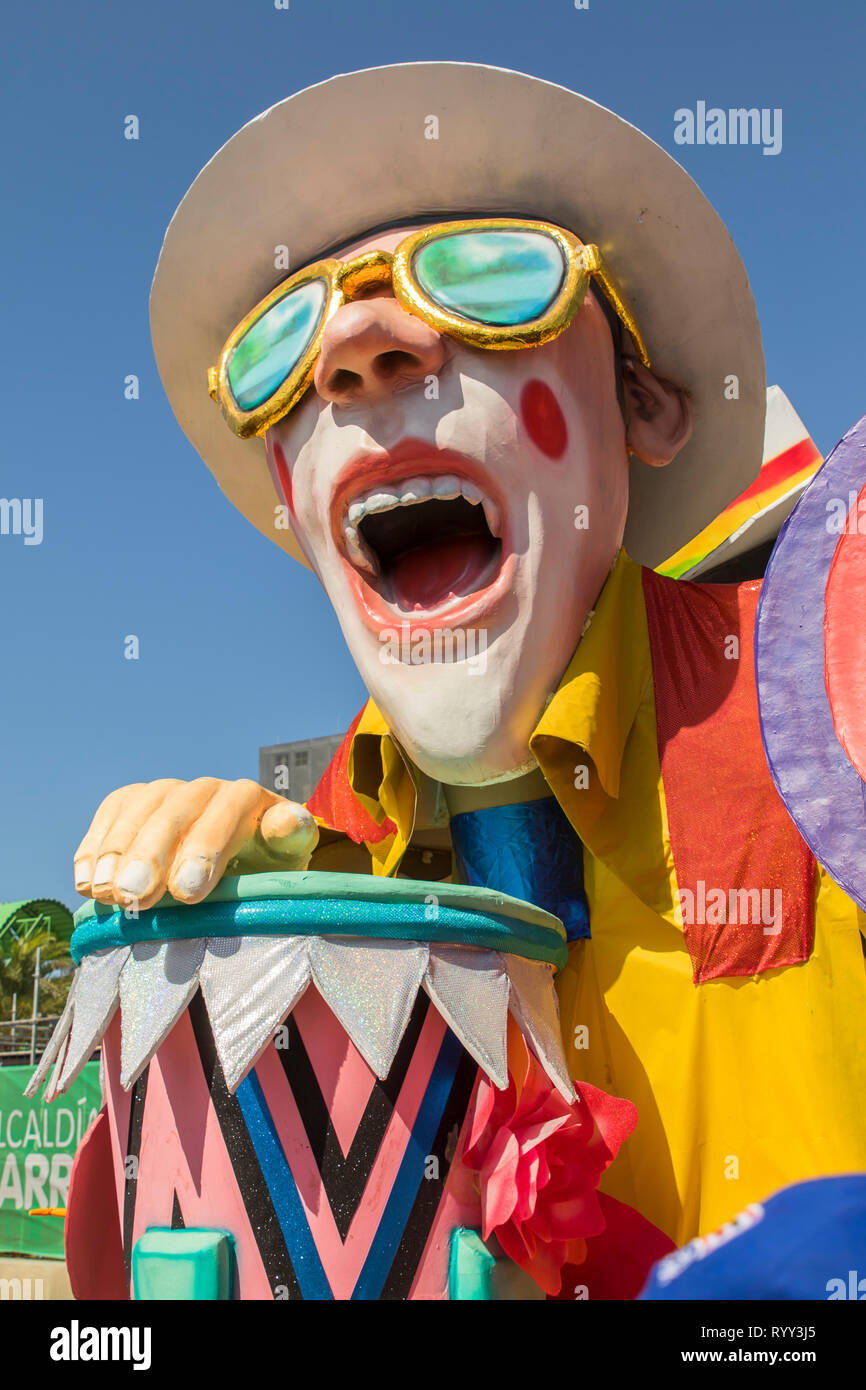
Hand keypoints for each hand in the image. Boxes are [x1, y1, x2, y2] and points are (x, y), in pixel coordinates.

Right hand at [73, 778, 318, 909]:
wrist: (242, 864)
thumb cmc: (267, 869)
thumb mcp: (287, 861)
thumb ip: (290, 840)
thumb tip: (288, 822)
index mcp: (252, 800)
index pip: (231, 810)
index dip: (207, 846)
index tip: (187, 893)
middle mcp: (208, 789)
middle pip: (177, 809)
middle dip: (153, 854)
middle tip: (136, 896)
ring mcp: (170, 792)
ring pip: (141, 807)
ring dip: (119, 851)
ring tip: (109, 893)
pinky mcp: (137, 802)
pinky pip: (112, 811)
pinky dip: (96, 846)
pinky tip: (87, 882)